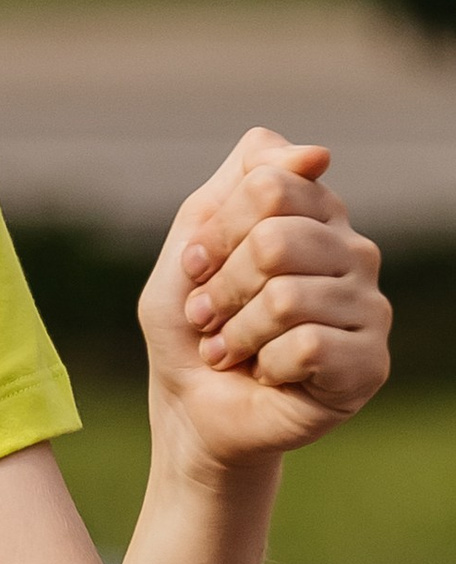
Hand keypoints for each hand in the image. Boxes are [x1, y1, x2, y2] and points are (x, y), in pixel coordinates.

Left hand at [141, 128, 389, 467]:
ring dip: (235, 333)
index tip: (196, 266)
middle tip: (208, 318)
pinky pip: (306, 347)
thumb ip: (240, 182)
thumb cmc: (193, 324)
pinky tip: (267, 374)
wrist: (193, 409)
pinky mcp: (370, 363)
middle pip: (275, 241)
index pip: (269, 185)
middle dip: (221, 287)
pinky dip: (264, 365)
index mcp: (316, 212)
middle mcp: (354, 251)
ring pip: (286, 298)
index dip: (217, 232)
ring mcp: (369, 306)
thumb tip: (318, 153)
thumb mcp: (193, 242)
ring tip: (230, 351)